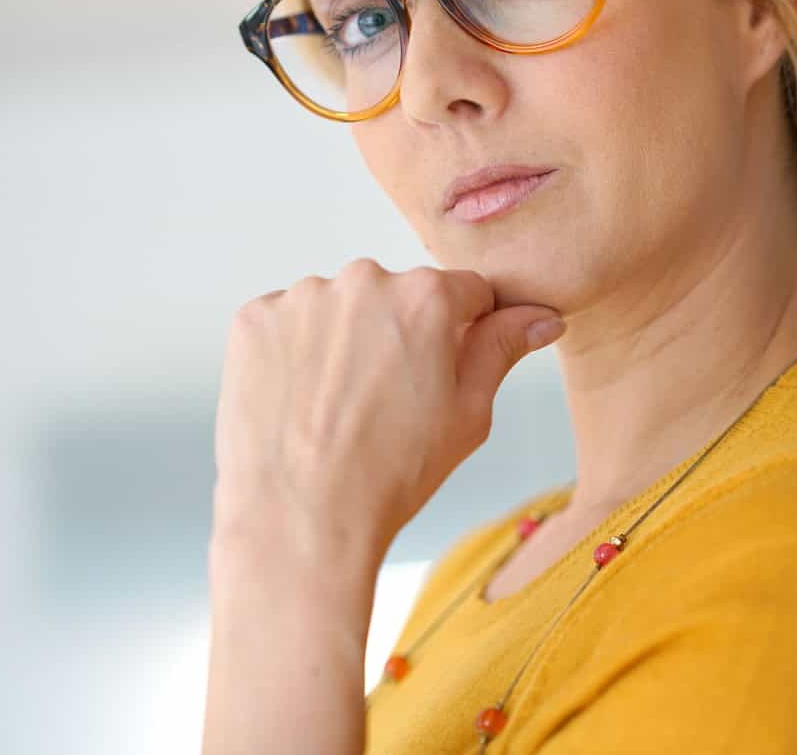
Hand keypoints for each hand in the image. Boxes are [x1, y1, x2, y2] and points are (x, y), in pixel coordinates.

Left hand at [211, 257, 563, 566]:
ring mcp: (303, 296)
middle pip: (399, 295)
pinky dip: (298, 351)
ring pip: (341, 307)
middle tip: (390, 400)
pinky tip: (304, 400)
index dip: (463, 333)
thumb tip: (542, 317)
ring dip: (346, 340)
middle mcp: (364, 279)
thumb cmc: (392, 473)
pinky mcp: (254, 319)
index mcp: (428, 296)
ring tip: (340, 405)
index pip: (466, 292)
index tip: (443, 373)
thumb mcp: (469, 412)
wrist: (300, 517)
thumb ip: (502, 348)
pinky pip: (289, 321)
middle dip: (401, 333)